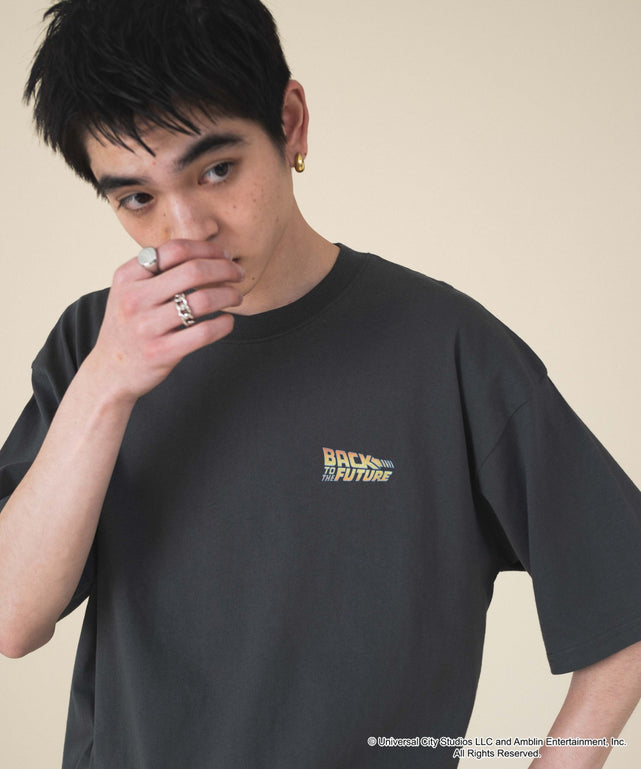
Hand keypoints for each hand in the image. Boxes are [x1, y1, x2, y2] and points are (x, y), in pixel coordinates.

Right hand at [88, 240, 242, 402]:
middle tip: (239, 274)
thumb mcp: (130, 291)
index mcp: (127, 276)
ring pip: (202, 300)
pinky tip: (228, 321)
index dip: (207, 249)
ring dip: (229, 295)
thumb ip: (157, 271)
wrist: (111, 370)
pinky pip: (203, 332)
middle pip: (193, 271)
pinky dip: (224, 324)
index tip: (226, 255)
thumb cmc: (130, 325)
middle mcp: (134, 298)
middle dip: (225, 269)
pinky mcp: (160, 352)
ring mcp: (146, 327)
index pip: (175, 250)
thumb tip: (208, 254)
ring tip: (236, 297)